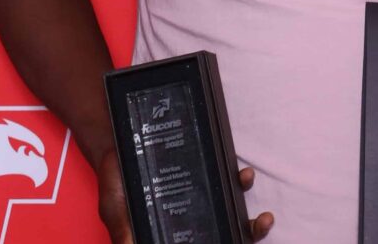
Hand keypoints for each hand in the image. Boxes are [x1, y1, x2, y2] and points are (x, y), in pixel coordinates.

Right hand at [96, 150, 274, 242]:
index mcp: (175, 231)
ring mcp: (203, 195)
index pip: (208, 242)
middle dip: (252, 230)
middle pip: (230, 231)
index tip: (240, 241)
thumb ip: (124, 230)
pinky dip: (240, 179)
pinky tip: (242, 173)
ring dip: (249, 200)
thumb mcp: (115, 209)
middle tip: (262, 222)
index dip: (229, 242)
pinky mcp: (206, 173)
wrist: (117, 143)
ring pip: (235, 205)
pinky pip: (229, 179)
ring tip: (250, 189)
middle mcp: (194, 215)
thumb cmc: (116, 181)